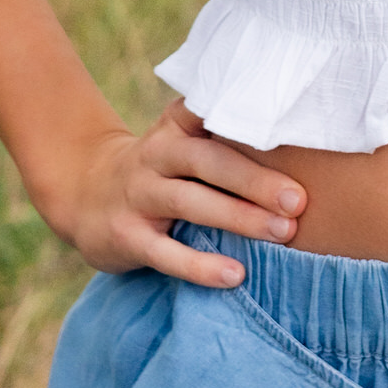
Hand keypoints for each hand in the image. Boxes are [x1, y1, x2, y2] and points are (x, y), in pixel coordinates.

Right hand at [45, 99, 306, 288]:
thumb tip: (302, 135)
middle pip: (210, 161)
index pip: (214, 112)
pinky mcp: (126, 235)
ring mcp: (139, 194)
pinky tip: (235, 274)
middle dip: (256, 180)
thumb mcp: (183, 137)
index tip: (292, 128)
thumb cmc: (162, 167)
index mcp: (177, 124)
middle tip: (299, 199)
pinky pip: (166, 252)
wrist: (85, 193)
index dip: (249, 119)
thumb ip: (226, 133)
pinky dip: (201, 265)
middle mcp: (157, 153)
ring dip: (239, 217)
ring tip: (282, 232)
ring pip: (191, 202)